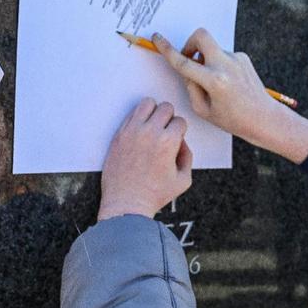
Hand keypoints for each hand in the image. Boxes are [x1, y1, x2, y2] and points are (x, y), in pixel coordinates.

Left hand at [98, 98, 191, 221]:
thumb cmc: (154, 195)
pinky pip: (131, 114)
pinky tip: (140, 131)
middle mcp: (150, 132)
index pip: (180, 121)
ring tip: (152, 126)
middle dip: (169, 119)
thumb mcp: (183, 180)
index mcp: (168, 142)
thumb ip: (187, 157)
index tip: (175, 141)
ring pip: (147, 103)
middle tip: (165, 132)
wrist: (126, 204)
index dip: (180, 131)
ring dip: (153, 112)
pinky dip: (138, 118)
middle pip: (166, 107)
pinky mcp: (119, 134)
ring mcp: (132, 131)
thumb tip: (181, 142)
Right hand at [151, 29, 307, 163]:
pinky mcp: (243, 57)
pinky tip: (226, 83)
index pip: (184, 62)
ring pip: (212, 49)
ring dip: (206, 60)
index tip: (157, 38)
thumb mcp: (204, 110)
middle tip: (189, 58)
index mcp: (215, 81)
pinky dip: (218, 64)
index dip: (167, 49)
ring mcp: (236, 59)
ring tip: (214, 84)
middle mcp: (226, 65)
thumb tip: (187, 69)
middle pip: (201, 36)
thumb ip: (190, 87)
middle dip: (190, 42)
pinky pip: (223, 55)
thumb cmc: (233, 119)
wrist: (264, 117)